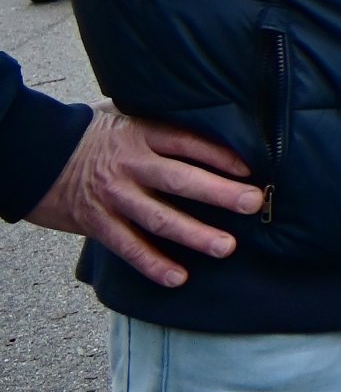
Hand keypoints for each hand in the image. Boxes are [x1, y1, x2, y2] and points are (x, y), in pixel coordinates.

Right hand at [27, 105, 263, 287]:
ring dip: (195, 235)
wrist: (36, 153)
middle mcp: (131, 166)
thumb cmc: (92, 132)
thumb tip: (209, 121)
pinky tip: (178, 277)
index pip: (188, 143)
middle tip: (252, 203)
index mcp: (142, 134)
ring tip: (226, 246)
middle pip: (182, 180)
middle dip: (220, 193)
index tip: (250, 169)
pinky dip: (153, 264)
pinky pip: (129, 247)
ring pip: (160, 219)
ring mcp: (114, 197)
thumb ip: (161, 124)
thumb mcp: (126, 114)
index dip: (220, 155)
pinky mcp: (97, 223)